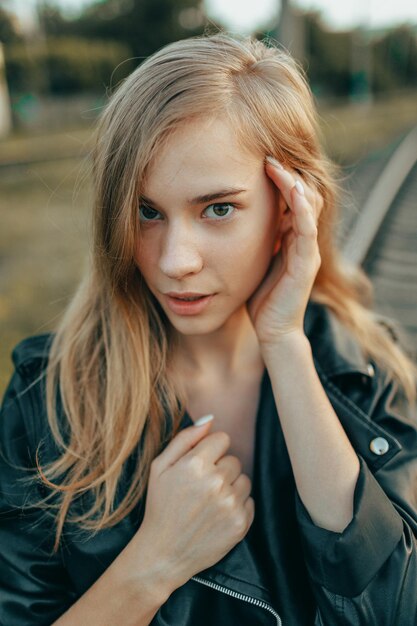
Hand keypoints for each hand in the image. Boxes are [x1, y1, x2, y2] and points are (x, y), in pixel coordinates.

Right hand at [137, 419, 253, 589]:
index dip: (210, 451)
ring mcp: (230, 504)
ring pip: (244, 479)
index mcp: (195, 464)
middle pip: (234, 460)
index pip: (222, 439)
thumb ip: (185, 438)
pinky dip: (237, 506)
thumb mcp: (160, 467)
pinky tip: (218, 515)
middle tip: (201, 488)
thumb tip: (209, 419)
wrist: (164, 554)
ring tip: (209, 502)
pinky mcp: (241, 523)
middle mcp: (216, 482)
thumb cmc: (160, 506)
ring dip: (230, 487)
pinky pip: (250, 501)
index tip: (199, 465)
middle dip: (220, 469)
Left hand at [247, 157, 322, 345]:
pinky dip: (300, 206)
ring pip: (309, 205)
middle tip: (266, 152)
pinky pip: (307, 228)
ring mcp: (308, 250)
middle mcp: (303, 239)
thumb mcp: (251, 259)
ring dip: (293, 182)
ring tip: (274, 162)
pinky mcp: (307, 263)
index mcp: (291, 237)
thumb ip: (250, 238)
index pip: (291, 196)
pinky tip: (290, 188)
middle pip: (304, 193)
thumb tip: (223, 215)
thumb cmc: (259, 297)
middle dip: (287, 171)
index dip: (279, 176)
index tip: (257, 157)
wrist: (272, 331)